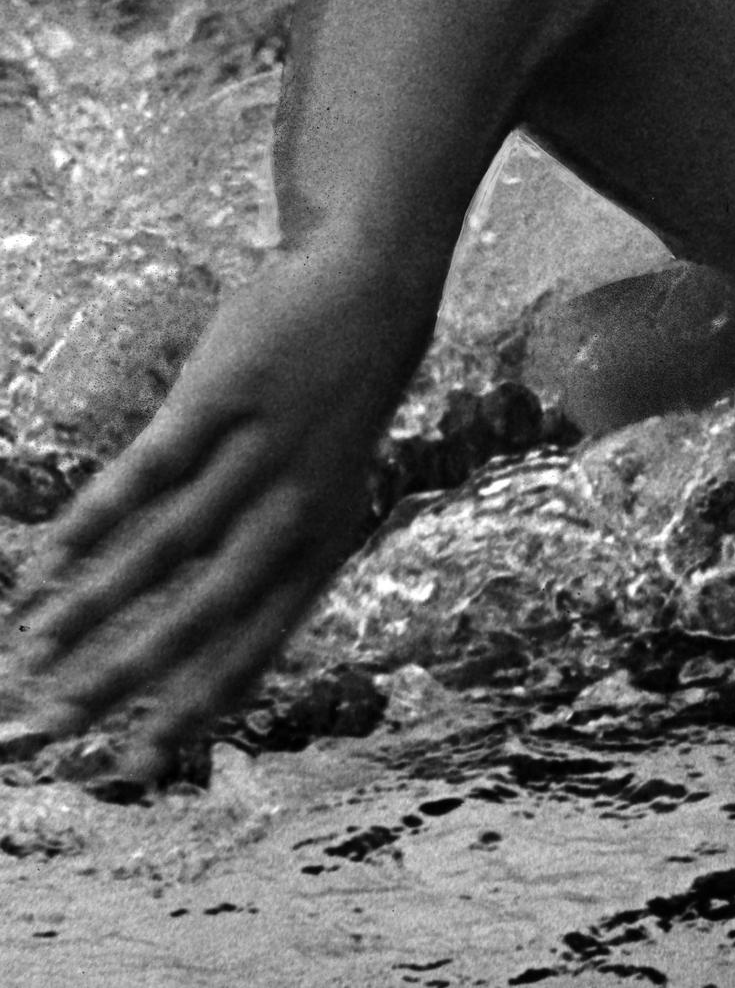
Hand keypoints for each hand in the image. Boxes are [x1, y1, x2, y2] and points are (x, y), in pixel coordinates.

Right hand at [3, 248, 433, 781]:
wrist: (375, 295)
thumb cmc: (338, 406)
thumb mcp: (330, 491)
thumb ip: (279, 555)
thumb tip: (207, 627)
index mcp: (327, 544)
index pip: (259, 645)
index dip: (196, 707)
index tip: (137, 764)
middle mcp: (298, 510)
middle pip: (205, 612)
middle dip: (128, 674)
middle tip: (58, 719)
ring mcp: (260, 455)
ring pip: (165, 547)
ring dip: (92, 601)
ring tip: (32, 644)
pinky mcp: (222, 400)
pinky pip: (145, 474)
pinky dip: (91, 521)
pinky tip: (46, 559)